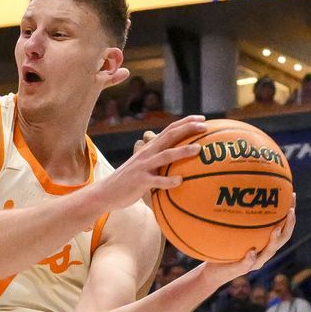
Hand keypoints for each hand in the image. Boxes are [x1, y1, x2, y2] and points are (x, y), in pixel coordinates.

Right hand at [91, 116, 208, 212]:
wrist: (106, 192)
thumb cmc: (129, 180)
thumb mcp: (143, 165)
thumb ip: (157, 160)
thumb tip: (177, 159)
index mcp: (150, 148)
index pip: (170, 130)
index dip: (185, 122)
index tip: (202, 119)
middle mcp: (147, 153)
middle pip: (169, 136)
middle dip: (187, 129)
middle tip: (204, 126)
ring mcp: (143, 166)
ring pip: (165, 156)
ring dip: (182, 151)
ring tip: (198, 150)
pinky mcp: (140, 181)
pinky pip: (156, 181)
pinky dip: (168, 181)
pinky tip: (180, 181)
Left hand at [204, 202, 297, 282]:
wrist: (213, 271)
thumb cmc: (223, 248)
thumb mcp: (230, 230)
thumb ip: (236, 217)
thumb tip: (235, 191)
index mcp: (265, 242)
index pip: (282, 226)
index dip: (289, 213)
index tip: (291, 196)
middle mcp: (263, 253)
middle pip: (282, 239)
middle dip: (288, 225)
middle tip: (290, 211)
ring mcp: (254, 262)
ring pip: (268, 252)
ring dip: (274, 241)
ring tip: (275, 230)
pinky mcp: (241, 270)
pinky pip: (246, 264)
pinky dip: (250, 258)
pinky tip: (252, 251)